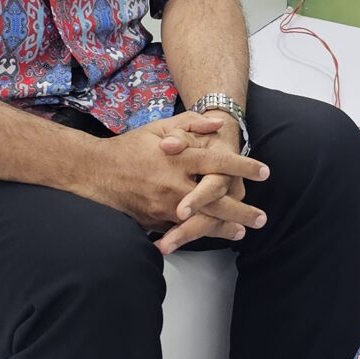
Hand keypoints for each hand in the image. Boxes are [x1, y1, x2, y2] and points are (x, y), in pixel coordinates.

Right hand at [90, 120, 267, 247]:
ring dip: (224, 228)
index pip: (219, 162)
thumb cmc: (130, 146)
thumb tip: (220, 123)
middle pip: (216, 199)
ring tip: (242, 231)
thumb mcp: (160, 127)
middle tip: (262, 218)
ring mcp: (163, 205)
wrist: (94, 171)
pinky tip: (212, 234)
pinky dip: (199, 232)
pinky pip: (180, 229)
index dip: (244, 167)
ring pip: (201, 220)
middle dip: (242, 210)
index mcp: (178, 158)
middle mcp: (174, 183)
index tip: (265, 172)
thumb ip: (191, 124)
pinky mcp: (153, 220)